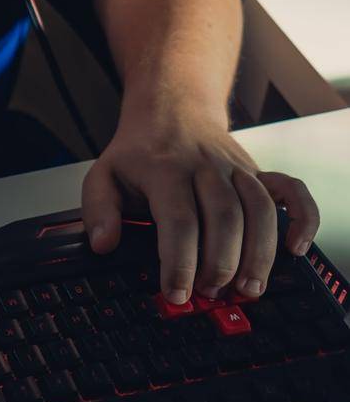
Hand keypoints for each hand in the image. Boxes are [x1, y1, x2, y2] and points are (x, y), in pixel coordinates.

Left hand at [81, 109, 319, 303]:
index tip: (177, 294)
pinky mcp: (258, 171)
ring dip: (258, 254)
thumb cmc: (140, 150)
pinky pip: (292, 191)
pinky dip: (302, 219)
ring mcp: (236, 168)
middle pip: (225, 218)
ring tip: (247, 289)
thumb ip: (98, 210)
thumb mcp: (104, 174)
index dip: (180, 262)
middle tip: (211, 294)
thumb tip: (102, 244)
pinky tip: (295, 248)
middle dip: (221, 264)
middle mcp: (205, 167)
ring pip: (260, 210)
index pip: (178, 220)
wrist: (172, 107)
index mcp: (165, 169)